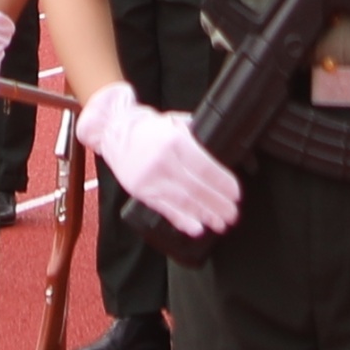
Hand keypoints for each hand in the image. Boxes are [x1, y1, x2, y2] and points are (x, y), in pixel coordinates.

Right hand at [78, 81, 243, 239]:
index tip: (236, 194)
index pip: (205, 167)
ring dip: (205, 215)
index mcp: (174, 142)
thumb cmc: (146, 127)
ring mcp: (150, 179)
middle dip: (218, 204)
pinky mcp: (141, 192)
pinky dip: (181, 221)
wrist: (112, 130)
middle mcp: (162, 162)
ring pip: (183, 202)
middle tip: (233, 214)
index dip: (223, 184)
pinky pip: (164, 209)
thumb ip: (197, 137)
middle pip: (197, 188)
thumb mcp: (175, 122)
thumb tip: (222, 151)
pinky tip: (196, 228)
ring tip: (220, 223)